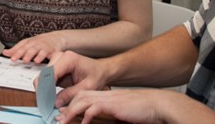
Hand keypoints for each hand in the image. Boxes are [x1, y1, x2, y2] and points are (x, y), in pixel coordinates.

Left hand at [3, 31, 65, 63]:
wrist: (56, 38)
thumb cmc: (40, 42)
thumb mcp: (28, 44)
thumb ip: (17, 49)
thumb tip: (5, 52)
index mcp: (28, 42)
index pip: (19, 46)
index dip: (13, 51)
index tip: (6, 55)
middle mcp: (33, 43)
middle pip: (25, 48)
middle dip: (19, 53)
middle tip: (13, 59)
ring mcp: (41, 45)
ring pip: (34, 50)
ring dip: (29, 55)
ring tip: (25, 60)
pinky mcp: (49, 49)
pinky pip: (44, 53)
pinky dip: (41, 56)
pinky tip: (37, 61)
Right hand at [47, 51, 107, 107]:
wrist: (101, 70)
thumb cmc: (96, 75)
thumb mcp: (87, 87)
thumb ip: (70, 94)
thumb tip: (55, 102)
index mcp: (68, 58)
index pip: (50, 73)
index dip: (45, 88)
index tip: (46, 101)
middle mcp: (60, 56)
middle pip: (44, 74)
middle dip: (43, 89)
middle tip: (47, 104)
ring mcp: (56, 60)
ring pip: (43, 76)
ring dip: (44, 89)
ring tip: (49, 101)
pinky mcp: (55, 66)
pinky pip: (46, 77)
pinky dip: (47, 87)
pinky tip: (51, 96)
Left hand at [55, 88, 195, 123]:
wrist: (157, 105)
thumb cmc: (140, 111)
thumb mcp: (119, 111)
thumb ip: (106, 113)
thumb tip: (89, 119)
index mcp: (105, 95)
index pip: (82, 96)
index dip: (70, 104)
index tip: (61, 114)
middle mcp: (104, 94)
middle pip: (79, 96)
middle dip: (66, 106)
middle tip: (57, 118)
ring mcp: (108, 98)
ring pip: (82, 100)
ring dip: (71, 112)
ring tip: (63, 121)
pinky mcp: (113, 104)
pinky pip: (94, 108)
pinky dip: (86, 116)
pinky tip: (82, 123)